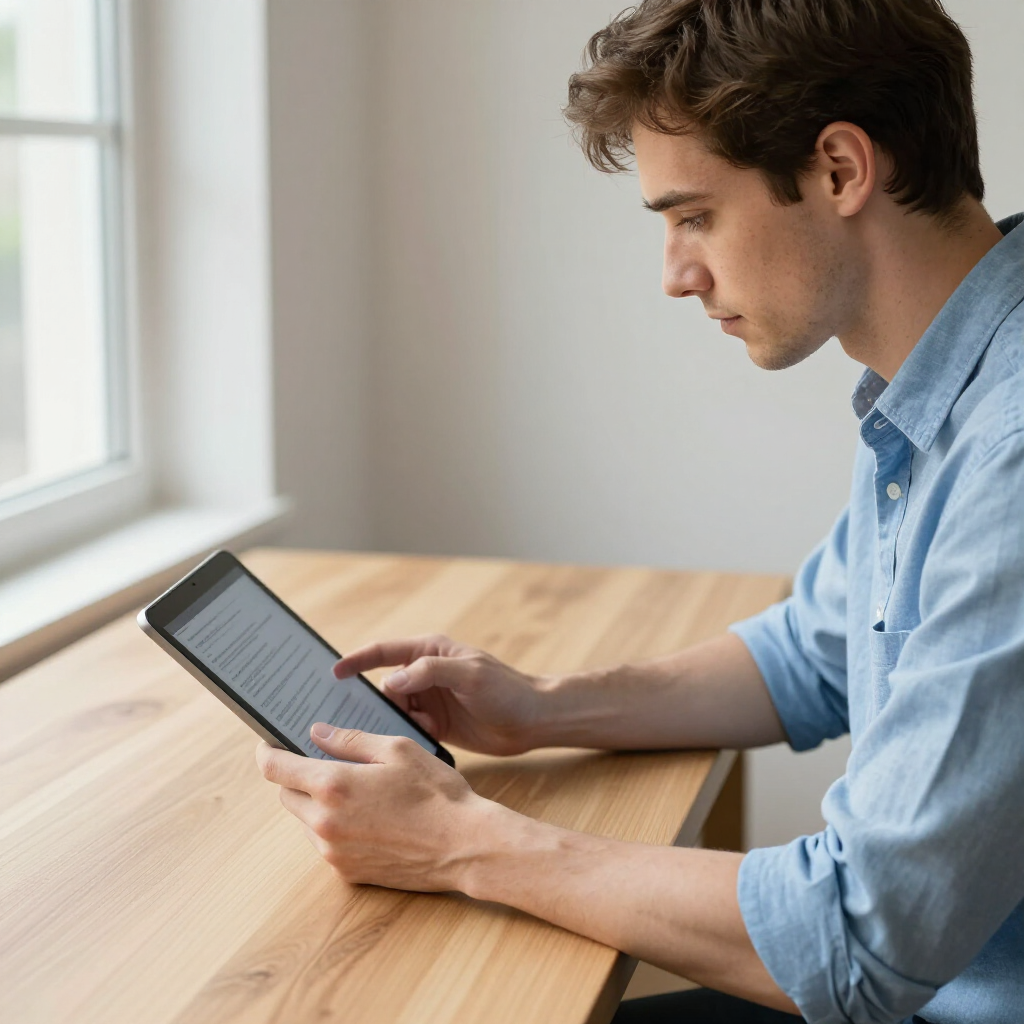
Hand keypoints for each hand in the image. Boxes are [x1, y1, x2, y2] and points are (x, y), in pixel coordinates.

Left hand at [256, 724, 492, 889]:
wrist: (465, 846)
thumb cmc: (435, 792)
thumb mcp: (397, 750)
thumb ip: (350, 740)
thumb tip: (316, 733)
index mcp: (332, 785)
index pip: (275, 768)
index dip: (267, 752)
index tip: (267, 745)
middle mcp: (324, 823)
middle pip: (287, 795)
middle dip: (297, 777)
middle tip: (324, 763)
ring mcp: (334, 852)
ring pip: (307, 821)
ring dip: (319, 804)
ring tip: (359, 792)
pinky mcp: (347, 874)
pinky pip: (327, 844)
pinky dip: (337, 828)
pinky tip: (371, 818)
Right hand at [333, 634, 544, 755]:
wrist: (534, 721)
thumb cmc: (506, 689)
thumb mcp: (470, 675)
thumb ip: (430, 673)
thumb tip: (391, 683)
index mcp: (430, 652)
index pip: (384, 652)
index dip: (356, 660)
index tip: (333, 672)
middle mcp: (425, 674)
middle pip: (384, 686)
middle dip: (372, 701)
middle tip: (354, 715)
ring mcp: (430, 700)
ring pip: (394, 711)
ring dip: (392, 723)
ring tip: (397, 732)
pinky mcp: (436, 725)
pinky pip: (408, 730)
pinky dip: (405, 737)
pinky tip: (414, 743)